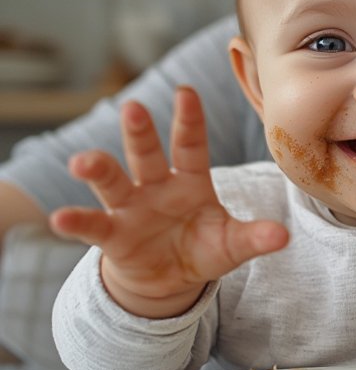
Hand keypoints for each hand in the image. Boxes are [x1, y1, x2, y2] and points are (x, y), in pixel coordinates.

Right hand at [49, 86, 288, 317]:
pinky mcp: (112, 234)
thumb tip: (283, 238)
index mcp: (190, 181)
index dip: (189, 119)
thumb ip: (253, 238)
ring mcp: (130, 207)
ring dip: (98, 168)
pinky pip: (92, 225)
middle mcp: (156, 186)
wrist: (169, 278)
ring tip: (82, 161)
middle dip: (139, 131)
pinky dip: (76, 222)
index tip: (186, 91)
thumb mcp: (231, 245)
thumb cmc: (202, 249)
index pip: (190, 145)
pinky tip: (59, 218)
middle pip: (146, 153)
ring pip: (113, 180)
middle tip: (134, 108)